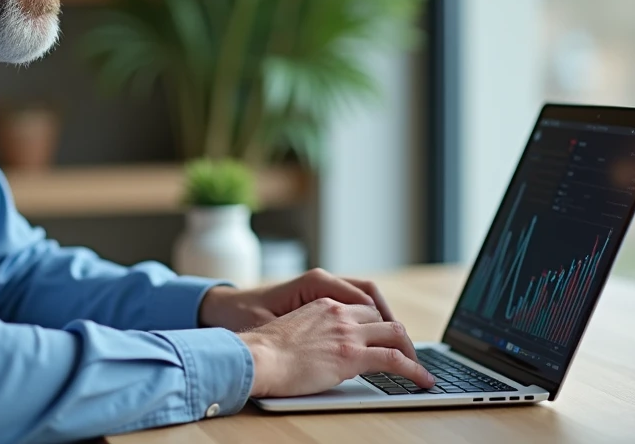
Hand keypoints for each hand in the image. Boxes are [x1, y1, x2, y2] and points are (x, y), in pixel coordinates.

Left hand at [198, 268, 395, 331]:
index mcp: (317, 283)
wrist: (225, 311)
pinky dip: (367, 321)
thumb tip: (349, 344)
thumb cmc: (247, 319)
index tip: (406, 350)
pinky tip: (372, 341)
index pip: (368, 300)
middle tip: (409, 352)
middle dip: (393, 324)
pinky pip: (351, 306)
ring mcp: (320, 290)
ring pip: (365, 301)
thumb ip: (317, 336)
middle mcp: (322, 282)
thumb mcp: (281, 330)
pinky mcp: (316, 301)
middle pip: (372, 298)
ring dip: (382, 322)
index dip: (391, 326)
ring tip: (397, 348)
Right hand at [237, 299, 434, 397]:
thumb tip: (322, 352)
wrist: (258, 357)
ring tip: (419, 369)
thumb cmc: (264, 352)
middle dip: (397, 336)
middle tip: (405, 353)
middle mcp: (339, 313)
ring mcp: (348, 333)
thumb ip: (313, 334)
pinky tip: (423, 380)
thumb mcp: (292, 332)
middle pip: (382, 318)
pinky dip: (414, 369)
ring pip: (395, 333)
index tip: (383, 338)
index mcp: (324, 305)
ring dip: (411, 351)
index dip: (377, 324)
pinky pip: (395, 359)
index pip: (362, 309)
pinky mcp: (352, 355)